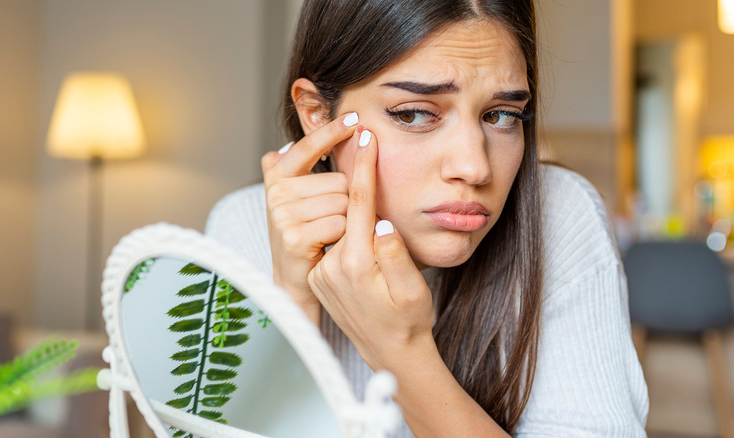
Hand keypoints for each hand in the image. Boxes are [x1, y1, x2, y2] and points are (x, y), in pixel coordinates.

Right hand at [261, 112, 358, 324]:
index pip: (308, 146)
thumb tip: (294, 140)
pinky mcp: (294, 236)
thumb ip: (300, 167)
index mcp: (277, 176)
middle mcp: (276, 192)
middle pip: (338, 181)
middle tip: (330, 220)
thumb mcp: (299, 197)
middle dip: (346, 200)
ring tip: (330, 234)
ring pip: (342, 202)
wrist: (296, 281)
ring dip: (346, 220)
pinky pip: (339, 223)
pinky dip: (344, 236)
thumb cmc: (307, 234)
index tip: (355, 119)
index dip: (331, 131)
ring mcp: (282, 214)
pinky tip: (330, 244)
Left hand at [307, 128, 435, 369]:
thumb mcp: (413, 289)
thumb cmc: (410, 320)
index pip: (358, 202)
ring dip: (350, 207)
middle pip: (343, 208)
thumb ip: (396, 255)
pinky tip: (359, 230)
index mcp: (357, 264)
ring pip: (338, 224)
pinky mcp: (320, 277)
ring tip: (363, 195)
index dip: (363, 166)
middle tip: (360, 146)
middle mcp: (333, 267)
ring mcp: (323, 273)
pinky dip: (344, 228)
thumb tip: (381, 223)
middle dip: (354, 180)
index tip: (365, 136)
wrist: (391, 352)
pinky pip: (334, 242)